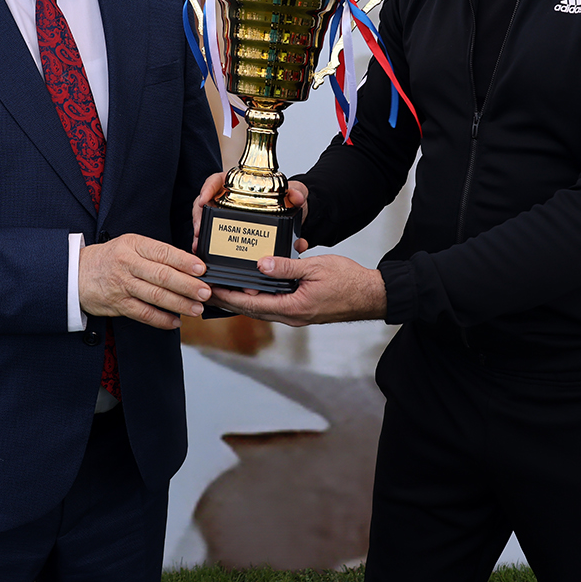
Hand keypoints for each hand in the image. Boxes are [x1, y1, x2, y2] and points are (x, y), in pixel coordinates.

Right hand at [79, 234, 209, 329]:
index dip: (184, 261)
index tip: (202, 269)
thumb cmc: (110, 258)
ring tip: (196, 308)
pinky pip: (143, 314)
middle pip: (162, 276)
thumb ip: (155, 254)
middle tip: (205, 292)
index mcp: (133, 245)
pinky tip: (175, 321)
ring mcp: (122, 285)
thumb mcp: (130, 245)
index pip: (163, 252)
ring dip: (179, 304)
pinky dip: (161, 319)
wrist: (75, 273)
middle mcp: (127, 264)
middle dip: (187, 285)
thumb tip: (189, 265)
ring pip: (155, 296)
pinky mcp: (118, 304)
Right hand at [191, 174, 309, 253]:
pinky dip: (211, 244)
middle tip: (198, 229)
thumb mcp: (296, 192)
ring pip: (208, 220)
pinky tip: (207, 253)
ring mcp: (229, 214)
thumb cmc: (290, 199)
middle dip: (199, 216)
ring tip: (199, 245)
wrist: (297, 216)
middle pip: (206, 202)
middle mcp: (231, 197)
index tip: (204, 198)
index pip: (217, 179)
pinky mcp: (233, 230)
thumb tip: (295, 196)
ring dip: (201, 232)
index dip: (207, 187)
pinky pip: (218, 235)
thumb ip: (298, 192)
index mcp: (241, 182)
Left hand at [208, 253, 384, 325]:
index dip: (229, 297)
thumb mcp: (315, 268)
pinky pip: (275, 306)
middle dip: (229, 300)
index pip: (251, 304)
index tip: (211, 290)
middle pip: (252, 310)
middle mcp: (292, 317)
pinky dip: (259, 299)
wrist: (372, 295)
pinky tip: (253, 289)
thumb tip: (261, 265)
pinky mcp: (302, 311)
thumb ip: (287, 267)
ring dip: (243, 300)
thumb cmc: (348, 281)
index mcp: (293, 308)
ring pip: (262, 309)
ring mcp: (297, 316)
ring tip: (224, 289)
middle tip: (208, 290)